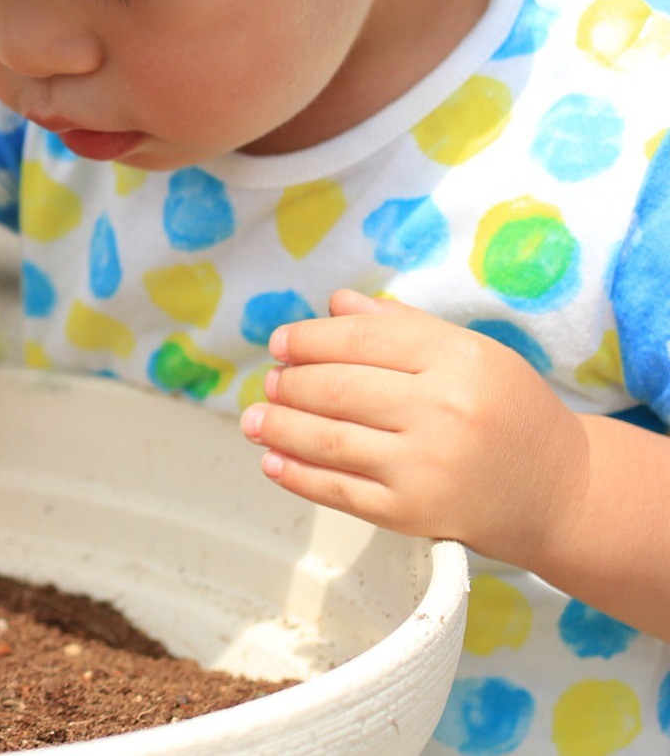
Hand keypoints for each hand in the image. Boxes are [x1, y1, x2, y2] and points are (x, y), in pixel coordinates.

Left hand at [239, 289, 589, 569]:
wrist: (563, 493)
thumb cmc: (509, 412)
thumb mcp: (472, 354)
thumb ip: (402, 326)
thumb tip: (334, 304)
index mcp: (458, 360)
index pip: (359, 339)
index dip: (308, 339)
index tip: (281, 343)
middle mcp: (442, 411)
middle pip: (336, 389)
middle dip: (289, 384)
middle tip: (270, 382)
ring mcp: (426, 466)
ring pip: (327, 439)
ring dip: (278, 427)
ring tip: (255, 419)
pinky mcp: (413, 514)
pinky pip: (338, 491)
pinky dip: (295, 475)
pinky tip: (272, 461)